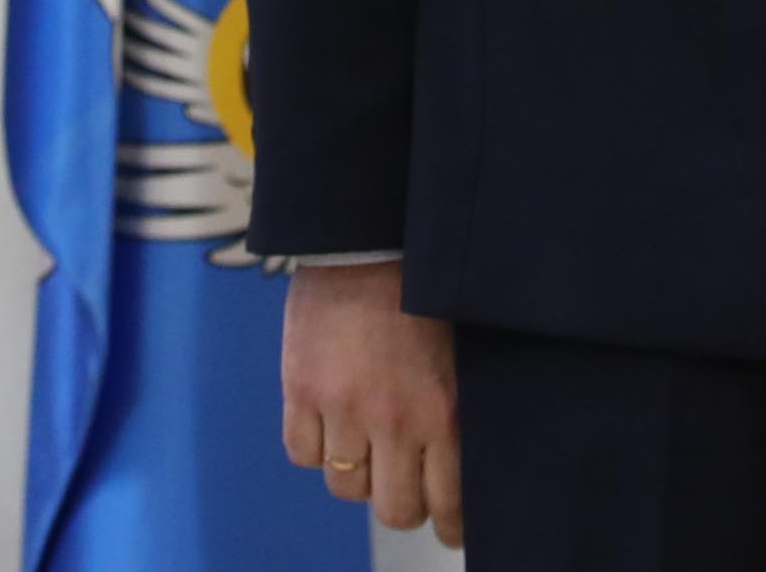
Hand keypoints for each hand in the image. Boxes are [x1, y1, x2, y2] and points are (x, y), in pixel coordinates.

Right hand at [280, 263, 462, 545]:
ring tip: (366, 438)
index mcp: (444, 411)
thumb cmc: (423, 288)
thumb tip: (465, 465)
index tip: (451, 530)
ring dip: (358, 471)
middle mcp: (394, 420)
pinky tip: (331, 419)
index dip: (451, 527)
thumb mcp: (461, 352)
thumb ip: (459, 410)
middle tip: (405, 481)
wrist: (365, 236)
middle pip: (395, 510)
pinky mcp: (300, 392)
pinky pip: (304, 455)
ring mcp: (343, 408)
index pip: (449, 504)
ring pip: (347, 487)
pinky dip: (316, 446)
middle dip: (403, 502)